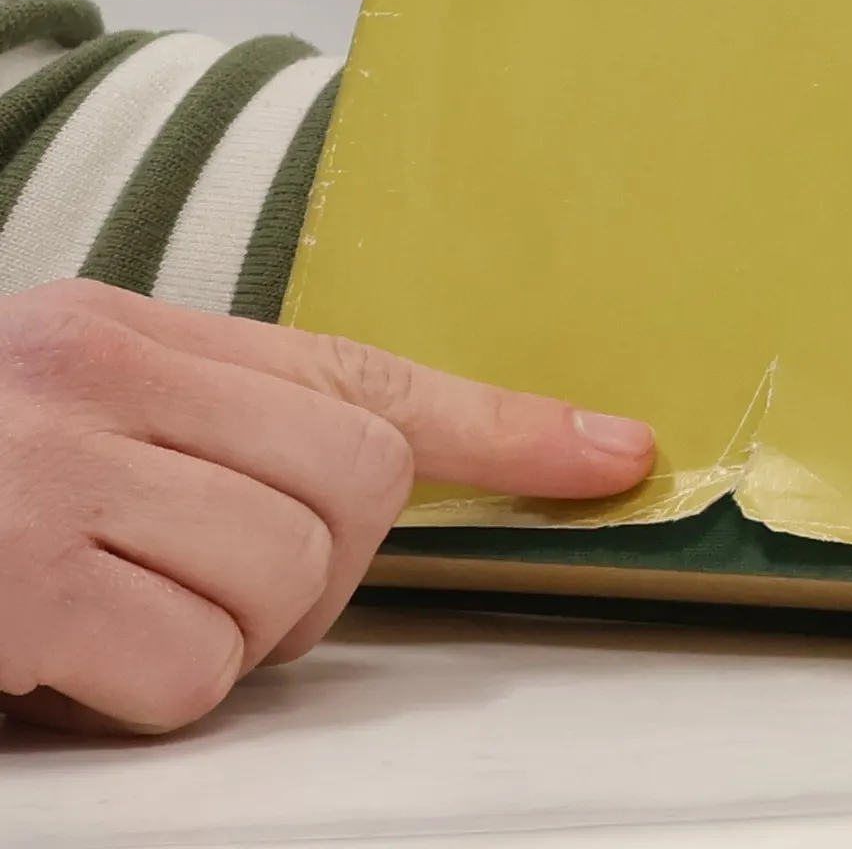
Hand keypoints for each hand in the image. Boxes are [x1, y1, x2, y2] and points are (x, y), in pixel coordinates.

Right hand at [0, 279, 653, 735]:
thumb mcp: (80, 420)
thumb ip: (214, 431)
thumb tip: (378, 484)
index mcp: (138, 332)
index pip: (370, 369)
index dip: (508, 424)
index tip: (614, 454)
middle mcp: (104, 375)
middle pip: (360, 483)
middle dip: (321, 572)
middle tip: (209, 591)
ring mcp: (53, 471)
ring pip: (288, 579)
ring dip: (226, 640)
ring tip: (119, 621)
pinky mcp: (14, 580)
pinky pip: (188, 668)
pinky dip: (148, 696)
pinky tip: (62, 666)